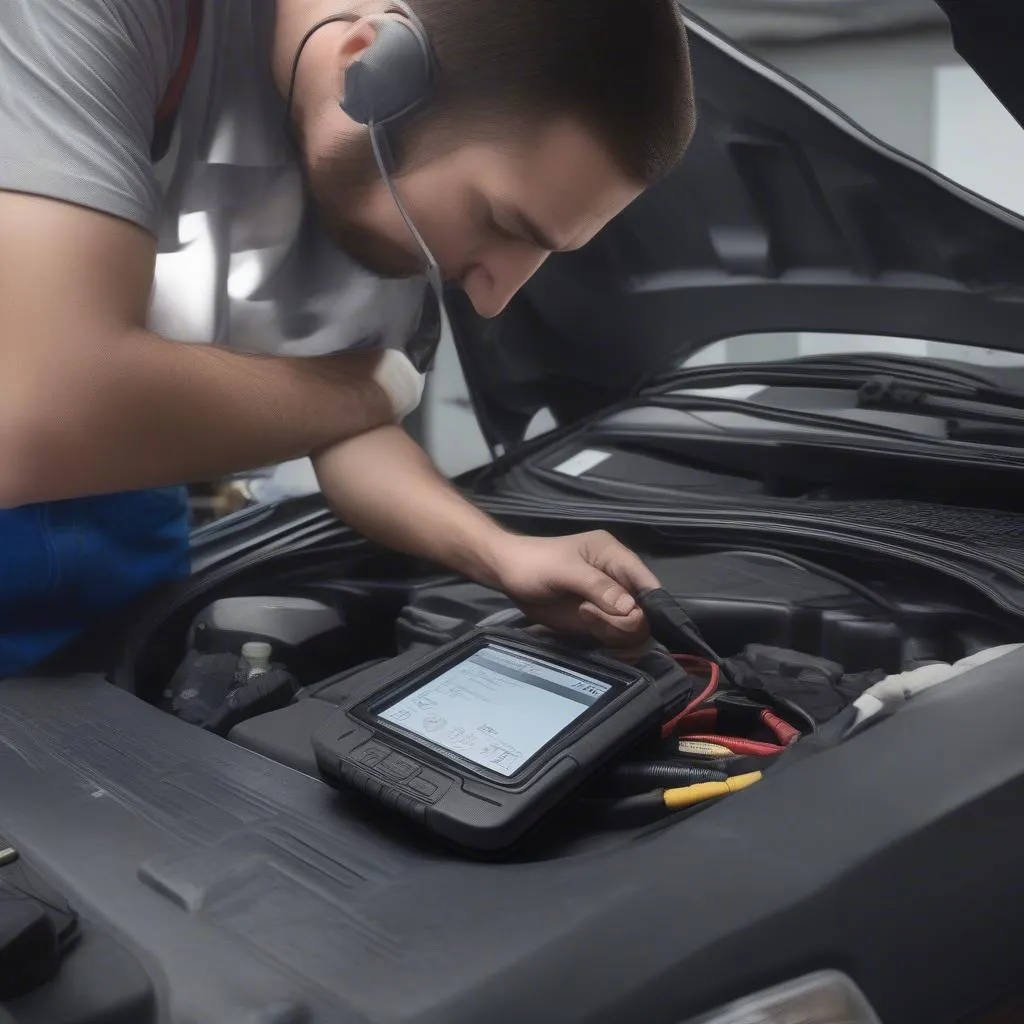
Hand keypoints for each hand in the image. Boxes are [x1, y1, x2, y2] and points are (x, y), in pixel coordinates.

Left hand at [489, 531, 661, 647]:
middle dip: (624, 621)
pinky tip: (589, 633)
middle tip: (589, 615)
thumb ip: (598, 587)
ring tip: (583, 617)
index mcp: (615, 556)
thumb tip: (632, 609)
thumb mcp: (564, 571)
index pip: (648, 583)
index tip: (633, 621)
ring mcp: (609, 603)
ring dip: (613, 631)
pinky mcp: (599, 621)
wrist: (508, 574)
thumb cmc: (534, 564)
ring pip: (633, 629)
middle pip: (645, 611)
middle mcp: (619, 579)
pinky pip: (617, 637)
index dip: (651, 605)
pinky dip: (609, 642)